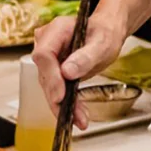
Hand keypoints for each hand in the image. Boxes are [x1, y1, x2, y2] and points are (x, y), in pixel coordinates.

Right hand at [32, 10, 130, 130]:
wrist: (106, 34)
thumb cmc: (104, 33)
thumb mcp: (102, 43)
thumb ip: (85, 56)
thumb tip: (67, 72)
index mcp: (57, 30)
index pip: (44, 54)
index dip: (51, 77)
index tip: (60, 96)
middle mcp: (48, 44)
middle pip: (45, 74)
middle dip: (58, 97)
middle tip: (72, 116)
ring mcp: (49, 58)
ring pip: (50, 86)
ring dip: (63, 106)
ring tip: (80, 120)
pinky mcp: (53, 71)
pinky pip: (57, 89)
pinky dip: (67, 104)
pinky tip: (77, 117)